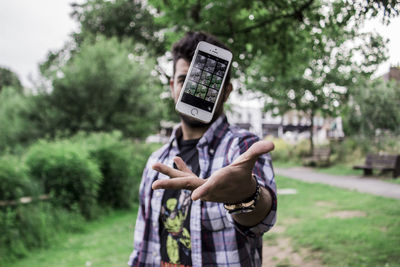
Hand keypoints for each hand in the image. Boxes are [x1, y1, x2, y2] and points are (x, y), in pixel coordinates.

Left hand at [152, 140, 273, 203]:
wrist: (241, 193)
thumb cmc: (244, 176)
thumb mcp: (250, 163)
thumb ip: (257, 152)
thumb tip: (271, 144)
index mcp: (219, 182)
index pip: (210, 187)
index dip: (204, 191)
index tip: (194, 198)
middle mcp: (206, 187)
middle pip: (186, 185)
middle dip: (171, 184)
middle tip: (154, 185)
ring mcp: (200, 186)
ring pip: (182, 180)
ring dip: (168, 173)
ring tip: (154, 165)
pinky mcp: (199, 183)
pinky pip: (187, 176)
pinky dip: (180, 168)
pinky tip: (174, 158)